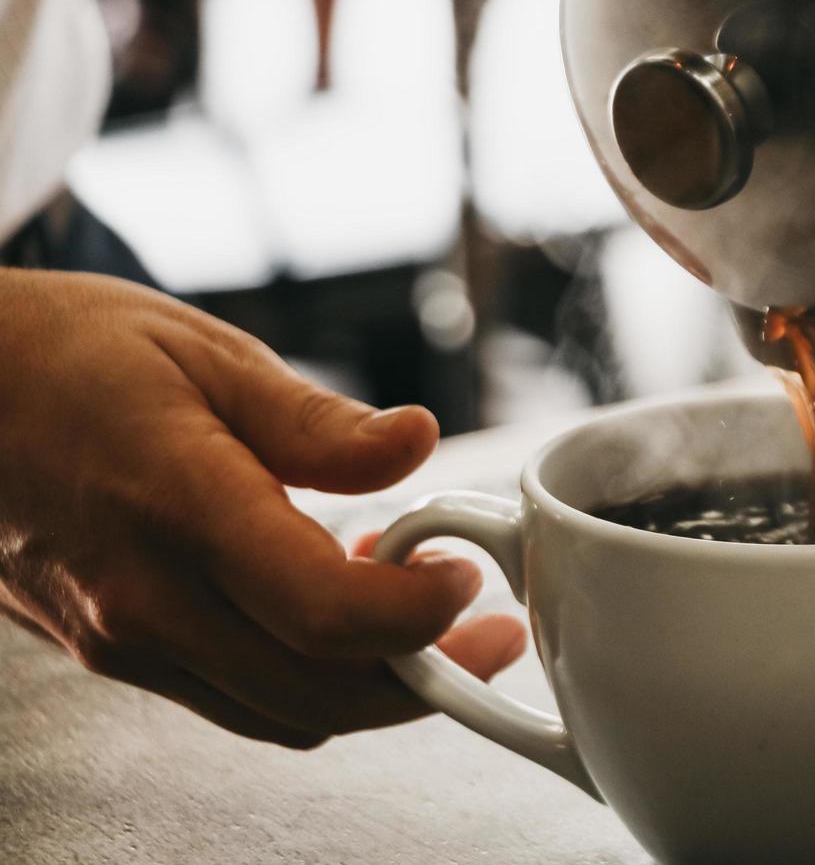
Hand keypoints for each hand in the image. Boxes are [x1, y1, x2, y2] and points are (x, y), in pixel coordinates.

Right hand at [0, 269, 523, 747]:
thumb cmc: (70, 356)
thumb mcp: (207, 355)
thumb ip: (318, 422)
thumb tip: (419, 442)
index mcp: (177, 506)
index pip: (322, 614)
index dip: (418, 615)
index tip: (466, 575)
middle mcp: (145, 597)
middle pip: (318, 693)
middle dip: (427, 678)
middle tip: (492, 634)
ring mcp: (122, 638)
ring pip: (281, 712)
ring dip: (373, 686)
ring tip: (432, 621)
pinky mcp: (114, 650)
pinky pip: (237, 696)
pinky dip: (309, 675)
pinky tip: (342, 613)